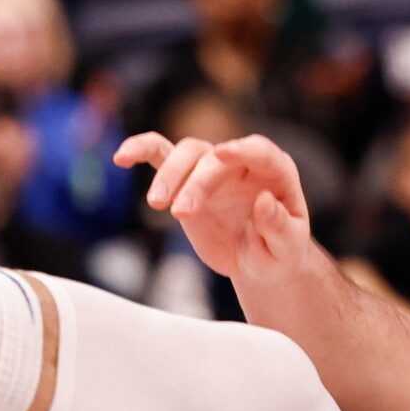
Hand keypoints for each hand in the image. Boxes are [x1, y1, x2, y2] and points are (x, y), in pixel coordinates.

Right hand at [116, 132, 313, 281]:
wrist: (258, 260)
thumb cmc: (277, 252)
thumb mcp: (287, 248)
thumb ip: (279, 227)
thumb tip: (263, 202)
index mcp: (274, 172)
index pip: (259, 151)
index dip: (242, 150)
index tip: (222, 154)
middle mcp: (241, 163)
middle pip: (213, 156)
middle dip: (195, 181)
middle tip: (180, 213)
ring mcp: (211, 168)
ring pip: (185, 153)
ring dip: (168, 175)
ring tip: (157, 204)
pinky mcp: (186, 180)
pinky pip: (161, 156)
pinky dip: (141, 151)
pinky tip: (121, 158)